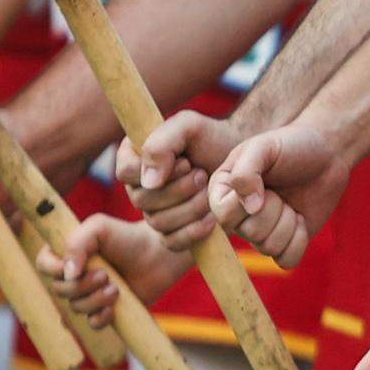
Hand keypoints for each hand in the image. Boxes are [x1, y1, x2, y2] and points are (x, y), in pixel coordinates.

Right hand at [34, 212, 191, 324]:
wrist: (159, 253)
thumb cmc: (128, 237)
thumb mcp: (99, 228)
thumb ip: (76, 243)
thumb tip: (66, 274)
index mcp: (68, 253)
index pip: (43, 264)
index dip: (52, 269)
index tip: (73, 267)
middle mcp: (75, 275)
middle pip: (60, 290)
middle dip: (81, 286)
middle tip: (106, 275)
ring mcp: (89, 294)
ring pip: (76, 308)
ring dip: (95, 300)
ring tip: (116, 288)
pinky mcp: (106, 310)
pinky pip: (91, 324)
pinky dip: (100, 318)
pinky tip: (114, 307)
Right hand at [122, 109, 236, 251]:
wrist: (243, 163)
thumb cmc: (213, 139)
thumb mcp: (188, 126)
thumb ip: (161, 143)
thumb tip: (148, 182)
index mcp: (136, 157)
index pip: (125, 172)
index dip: (153, 170)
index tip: (184, 162)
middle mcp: (141, 186)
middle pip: (141, 200)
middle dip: (177, 189)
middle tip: (202, 175)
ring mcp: (156, 212)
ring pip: (157, 222)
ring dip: (190, 207)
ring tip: (210, 191)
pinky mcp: (174, 233)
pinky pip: (172, 242)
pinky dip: (194, 231)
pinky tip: (212, 217)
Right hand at [204, 112, 354, 269]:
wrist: (326, 154)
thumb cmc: (292, 145)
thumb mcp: (264, 146)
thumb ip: (246, 170)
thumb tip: (250, 208)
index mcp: (222, 192)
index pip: (223, 215)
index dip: (247, 202)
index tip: (264, 181)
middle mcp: (237, 216)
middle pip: (250, 233)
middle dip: (274, 209)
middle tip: (280, 190)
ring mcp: (260, 232)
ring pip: (269, 247)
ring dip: (289, 222)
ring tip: (290, 202)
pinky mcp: (283, 244)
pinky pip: (286, 260)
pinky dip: (299, 239)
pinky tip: (301, 218)